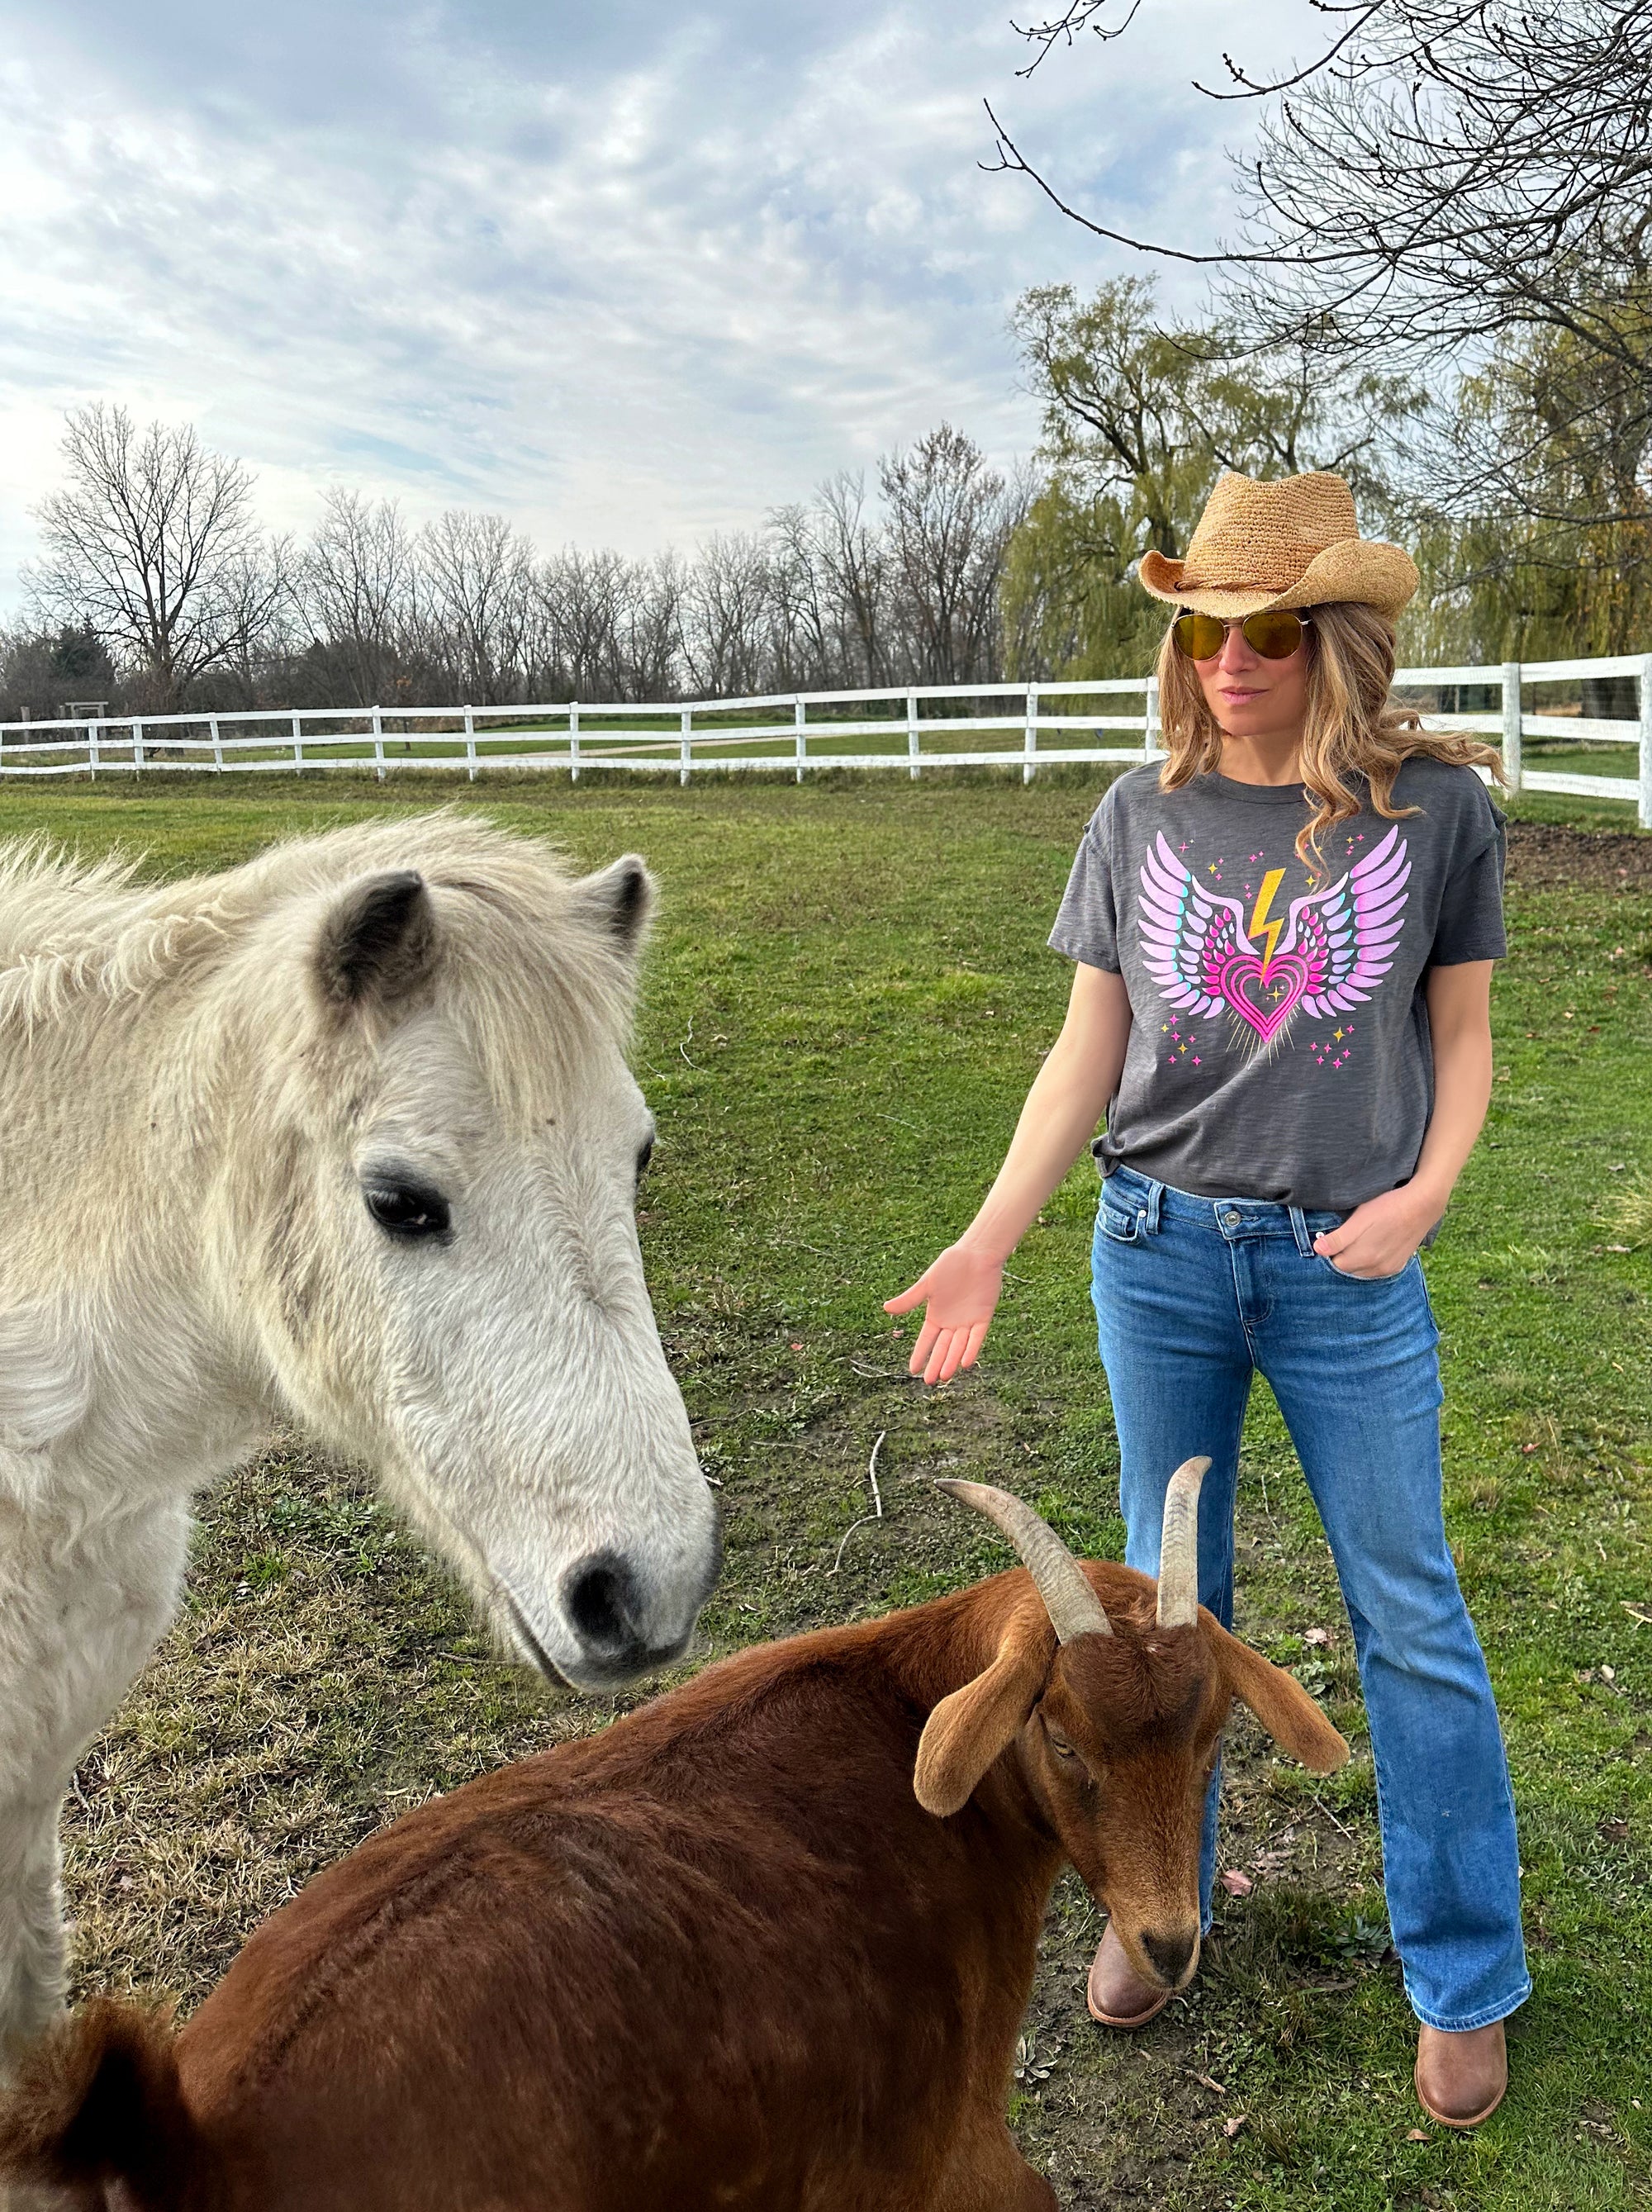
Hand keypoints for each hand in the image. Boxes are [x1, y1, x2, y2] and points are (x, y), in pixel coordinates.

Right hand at [883, 1243, 1004, 1384]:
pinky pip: (977, 1337)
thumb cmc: (950, 1266)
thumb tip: (885, 1309)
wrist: (976, 1254)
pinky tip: (966, 1362)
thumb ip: (909, 1300)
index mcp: (936, 1316)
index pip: (926, 1340)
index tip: (912, 1370)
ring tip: (944, 1376)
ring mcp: (968, 1322)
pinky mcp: (983, 1317)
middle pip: (942, 1348)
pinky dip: (971, 1349)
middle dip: (935, 1364)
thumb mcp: (926, 1285)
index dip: (920, 1354)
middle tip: (929, 1381)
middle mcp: (951, 1323)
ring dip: (952, 1361)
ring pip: (959, 1346)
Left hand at [1312, 1184, 1439, 1278]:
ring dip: (1356, 1260)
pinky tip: (1373, 1245)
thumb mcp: (1360, 1219)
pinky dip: (1370, 1261)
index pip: (1335, 1265)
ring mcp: (1389, 1269)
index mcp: (1364, 1258)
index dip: (1330, 1251)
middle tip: (1344, 1237)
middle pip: (1348, 1270)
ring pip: (1362, 1271)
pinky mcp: (1399, 1265)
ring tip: (1360, 1239)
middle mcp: (1377, 1269)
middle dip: (1342, 1257)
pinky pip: (1376, 1270)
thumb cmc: (1388, 1207)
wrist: (1423, 1205)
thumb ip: (1339, 1238)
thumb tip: (1318, 1250)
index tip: (1331, 1238)